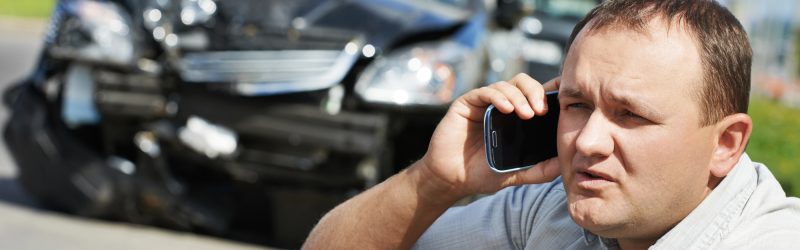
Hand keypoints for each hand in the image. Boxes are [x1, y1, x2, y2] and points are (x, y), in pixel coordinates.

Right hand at [418, 73, 561, 200]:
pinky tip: (507, 109)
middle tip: (542, 111)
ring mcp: (484, 103)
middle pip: (523, 83)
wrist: (452, 179)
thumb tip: (563, 163)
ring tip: (526, 114)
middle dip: (536, 92)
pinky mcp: (467, 103)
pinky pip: (485, 92)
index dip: (550, 90)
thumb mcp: (517, 174)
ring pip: (506, 84)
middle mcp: (501, 105)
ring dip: (519, 96)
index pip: (536, 95)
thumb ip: (539, 170)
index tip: (563, 98)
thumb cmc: (482, 174)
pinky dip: (499, 97)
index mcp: (516, 117)